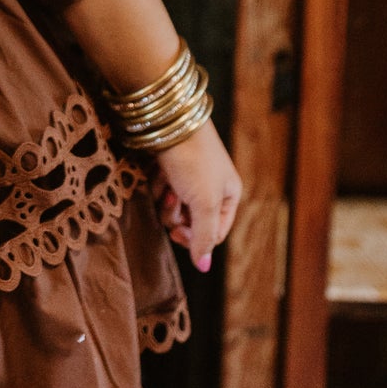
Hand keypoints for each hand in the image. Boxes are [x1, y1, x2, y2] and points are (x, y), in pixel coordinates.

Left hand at [149, 118, 241, 272]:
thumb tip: (205, 267)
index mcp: (229, 195)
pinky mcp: (169, 167)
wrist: (170, 120)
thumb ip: (204, 236)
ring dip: (166, 201)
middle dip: (178, 216)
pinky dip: (157, 185)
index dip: (195, 238)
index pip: (214, 233)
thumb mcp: (205, 202)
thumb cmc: (194, 160)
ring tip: (167, 183)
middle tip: (172, 202)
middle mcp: (211, 187)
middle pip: (191, 222)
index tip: (178, 234)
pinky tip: (158, 172)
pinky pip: (161, 190)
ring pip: (173, 208)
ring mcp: (190, 177)